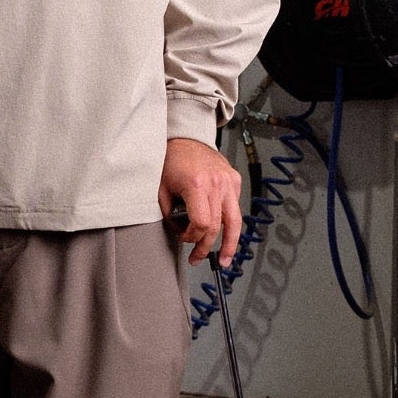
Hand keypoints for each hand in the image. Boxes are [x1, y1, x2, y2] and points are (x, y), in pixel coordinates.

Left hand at [159, 136, 242, 267]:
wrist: (186, 138)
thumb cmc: (171, 160)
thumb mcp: (161, 189)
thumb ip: (170, 214)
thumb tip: (180, 232)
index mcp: (197, 185)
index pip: (201, 224)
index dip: (192, 238)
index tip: (184, 239)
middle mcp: (216, 184)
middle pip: (217, 227)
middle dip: (206, 246)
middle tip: (197, 257)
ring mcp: (228, 182)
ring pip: (235, 222)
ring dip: (230, 245)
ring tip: (225, 260)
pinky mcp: (235, 180)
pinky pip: (235, 208)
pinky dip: (230, 222)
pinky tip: (224, 232)